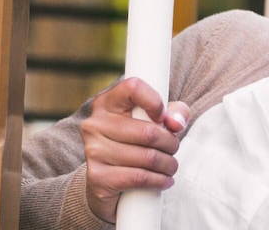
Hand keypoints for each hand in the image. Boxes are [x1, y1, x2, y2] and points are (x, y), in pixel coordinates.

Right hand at [79, 77, 190, 222]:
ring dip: (168, 165)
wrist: (109, 180)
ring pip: (148, 157)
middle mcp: (94, 124)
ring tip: (169, 166)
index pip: (133, 87)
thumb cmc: (137, 143)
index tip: (163, 117)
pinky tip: (164, 180)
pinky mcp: (97, 177)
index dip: (155, 101)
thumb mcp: (159, 122)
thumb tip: (175, 123)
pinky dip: (159, 181)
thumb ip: (174, 113)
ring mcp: (92, 150)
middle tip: (173, 150)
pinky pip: (139, 177)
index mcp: (107, 103)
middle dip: (171, 144)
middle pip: (149, 132)